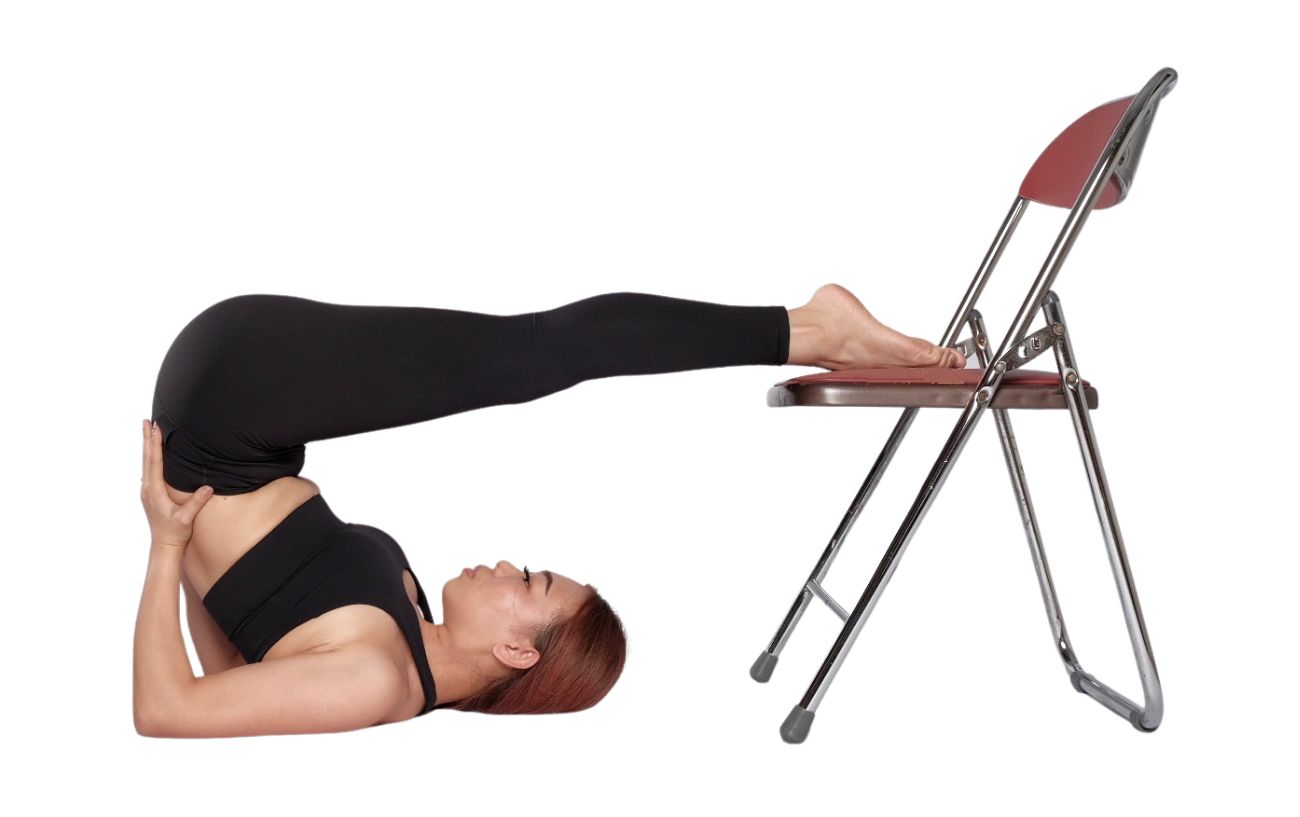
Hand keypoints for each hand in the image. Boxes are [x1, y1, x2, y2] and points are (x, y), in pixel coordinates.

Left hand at [140, 419, 214, 548]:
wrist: (163, 546)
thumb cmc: (175, 532)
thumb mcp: (186, 518)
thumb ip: (196, 502)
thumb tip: (208, 487)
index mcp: (155, 491)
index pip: (155, 462)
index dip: (155, 445)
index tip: (156, 429)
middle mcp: (148, 488)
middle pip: (147, 458)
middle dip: (147, 439)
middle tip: (145, 421)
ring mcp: (147, 491)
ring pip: (146, 463)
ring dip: (147, 446)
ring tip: (147, 431)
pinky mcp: (150, 493)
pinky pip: (148, 470)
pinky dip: (149, 457)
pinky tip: (152, 453)